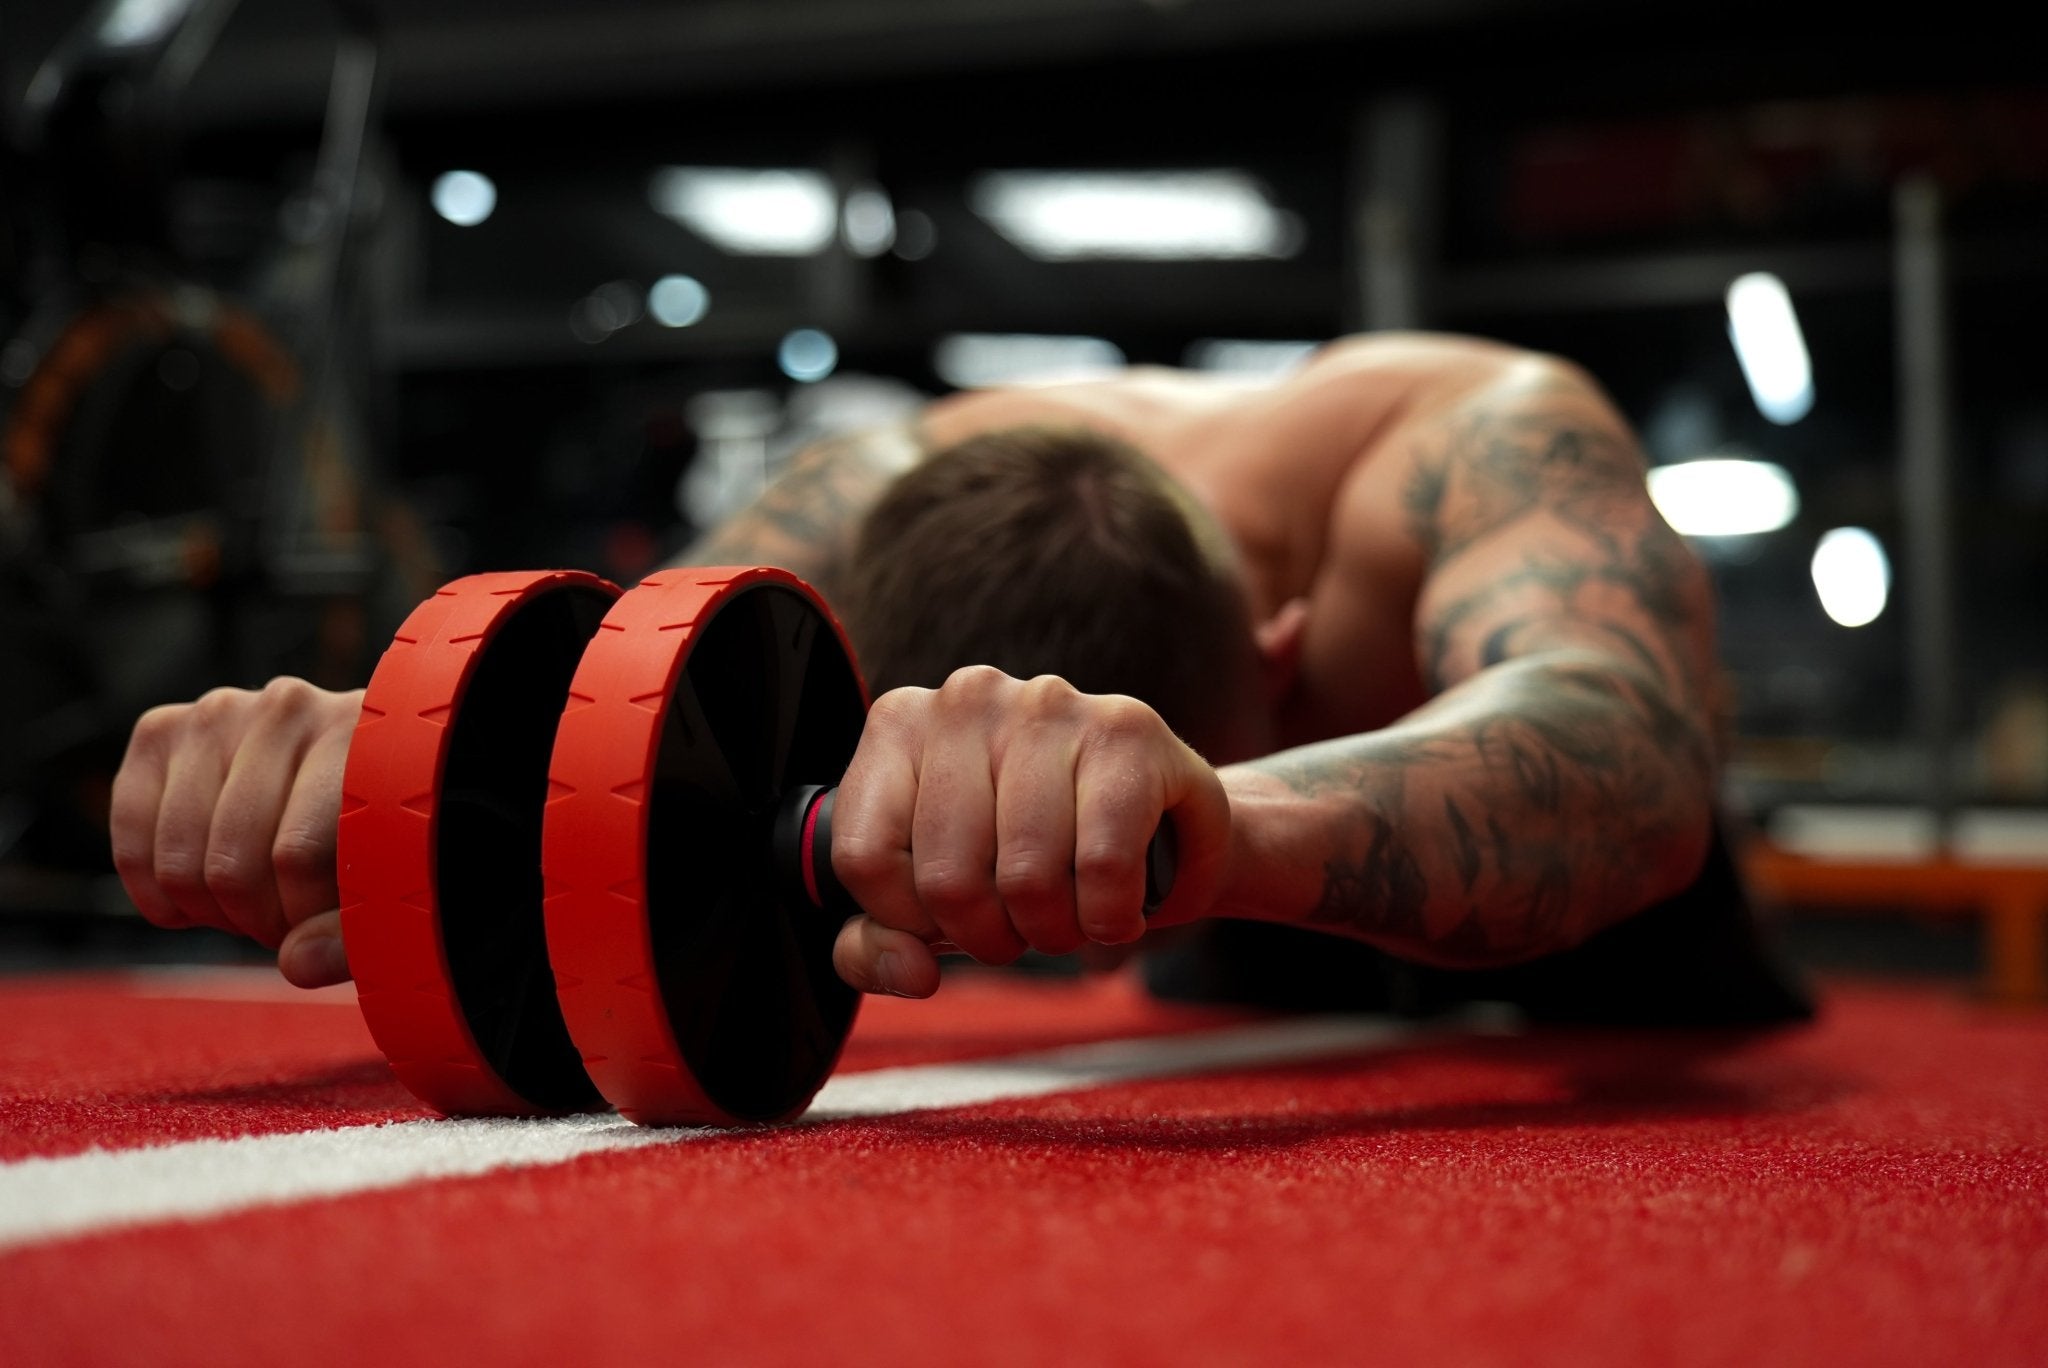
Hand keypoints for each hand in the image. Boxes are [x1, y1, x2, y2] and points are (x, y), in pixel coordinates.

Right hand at [109, 679, 361, 987]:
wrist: (349, 765)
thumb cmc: (380, 830)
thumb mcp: (394, 883)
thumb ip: (358, 934)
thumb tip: (297, 961)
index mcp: (361, 737)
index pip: (298, 857)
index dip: (300, 919)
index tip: (317, 929)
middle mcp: (289, 708)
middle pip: (234, 863)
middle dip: (255, 920)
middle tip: (282, 923)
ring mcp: (220, 713)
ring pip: (180, 859)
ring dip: (209, 910)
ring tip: (249, 904)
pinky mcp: (162, 730)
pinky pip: (130, 838)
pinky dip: (155, 889)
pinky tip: (195, 896)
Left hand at [828, 666, 1230, 997]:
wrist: (1165, 820)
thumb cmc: (1033, 853)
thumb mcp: (936, 901)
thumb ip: (879, 945)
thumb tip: (909, 972)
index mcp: (900, 726)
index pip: (865, 857)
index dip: (908, 921)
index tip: (946, 919)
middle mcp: (966, 699)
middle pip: (947, 879)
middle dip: (990, 938)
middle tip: (1021, 927)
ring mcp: (1047, 705)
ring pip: (1026, 877)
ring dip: (1055, 932)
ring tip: (1070, 914)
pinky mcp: (1125, 729)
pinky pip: (1102, 865)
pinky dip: (1110, 916)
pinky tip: (1116, 908)